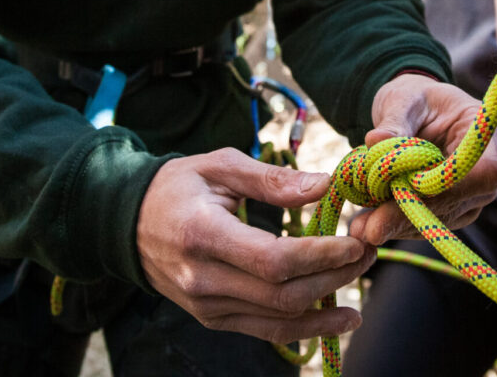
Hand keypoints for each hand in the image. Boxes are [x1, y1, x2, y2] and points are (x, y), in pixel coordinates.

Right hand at [136, 148, 375, 342]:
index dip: (320, 255)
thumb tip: (325, 185)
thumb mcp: (219, 165)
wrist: (128, 223)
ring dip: (328, 301)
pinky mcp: (213, 319)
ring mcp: (206, 306)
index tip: (355, 240)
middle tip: (368, 250)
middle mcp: (202, 280)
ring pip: (280, 318)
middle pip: (283, 293)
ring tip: (362, 276)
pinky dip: (309, 328)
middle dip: (335, 275)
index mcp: (202, 235)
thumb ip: (272, 179)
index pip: (273, 260)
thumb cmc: (178, 186)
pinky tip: (341, 316)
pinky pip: (268, 331)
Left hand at [346, 74, 496, 244]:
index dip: (445, 190)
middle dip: (408, 217)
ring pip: (437, 220)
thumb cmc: (416, 97)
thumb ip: (394, 120)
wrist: (415, 109)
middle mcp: (483, 173)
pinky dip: (395, 225)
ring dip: (397, 227)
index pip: (479, 174)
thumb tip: (375, 140)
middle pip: (454, 204)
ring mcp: (469, 196)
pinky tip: (367, 226)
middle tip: (370, 229)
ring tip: (360, 229)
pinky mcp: (449, 210)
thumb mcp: (404, 99)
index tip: (403, 196)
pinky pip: (425, 223)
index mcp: (483, 136)